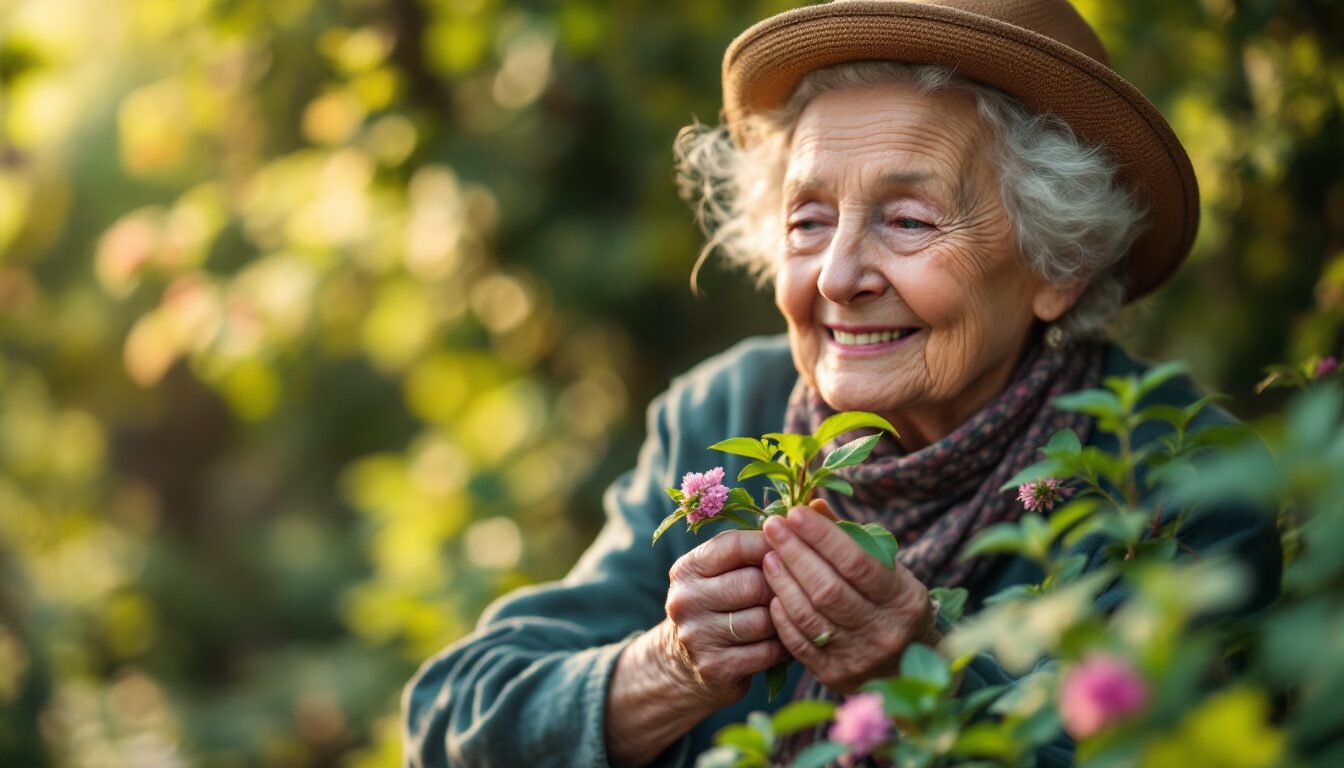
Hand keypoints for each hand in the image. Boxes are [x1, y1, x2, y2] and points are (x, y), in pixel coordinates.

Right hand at [660, 529, 789, 705]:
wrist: (685, 664)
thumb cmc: (720, 605)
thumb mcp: (721, 573)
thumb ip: (752, 547)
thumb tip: (810, 512)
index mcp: (688, 568)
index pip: (735, 545)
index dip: (770, 544)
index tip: (792, 547)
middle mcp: (686, 599)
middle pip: (755, 583)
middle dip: (782, 586)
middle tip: (796, 588)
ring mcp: (697, 636)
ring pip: (765, 619)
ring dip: (786, 618)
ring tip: (794, 614)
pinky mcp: (714, 667)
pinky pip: (768, 652)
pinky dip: (784, 646)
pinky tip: (787, 640)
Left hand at [761, 500, 937, 693]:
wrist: (907, 665)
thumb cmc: (892, 604)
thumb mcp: (887, 569)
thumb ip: (850, 538)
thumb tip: (813, 505)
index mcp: (903, 600)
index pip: (856, 562)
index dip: (822, 536)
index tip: (796, 513)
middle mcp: (884, 631)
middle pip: (828, 588)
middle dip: (795, 553)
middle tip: (772, 526)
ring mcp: (859, 657)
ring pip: (809, 616)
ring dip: (783, 581)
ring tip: (767, 555)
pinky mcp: (835, 675)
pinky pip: (799, 643)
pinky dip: (782, 616)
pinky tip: (772, 592)